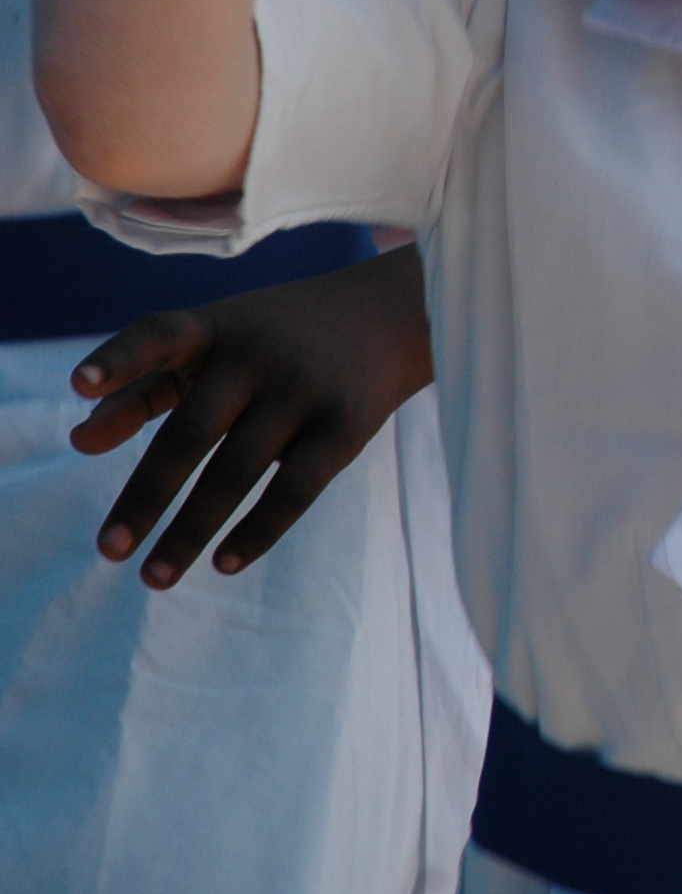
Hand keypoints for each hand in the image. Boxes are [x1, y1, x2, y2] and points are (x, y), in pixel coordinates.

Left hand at [67, 244, 434, 587]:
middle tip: (109, 550)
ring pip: (236, 473)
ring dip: (190, 531)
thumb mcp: (212, 348)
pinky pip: (294, 489)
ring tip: (153, 578)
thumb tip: (77, 442)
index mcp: (214, 328)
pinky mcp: (345, 427)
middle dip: (147, 495)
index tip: (78, 384)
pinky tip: (222, 564)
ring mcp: (304, 390)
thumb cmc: (275, 339)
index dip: (120, 359)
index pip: (157, 335)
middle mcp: (256, 355)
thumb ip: (142, 389)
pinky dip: (257, 531)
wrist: (391, 314)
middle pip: (190, 432)